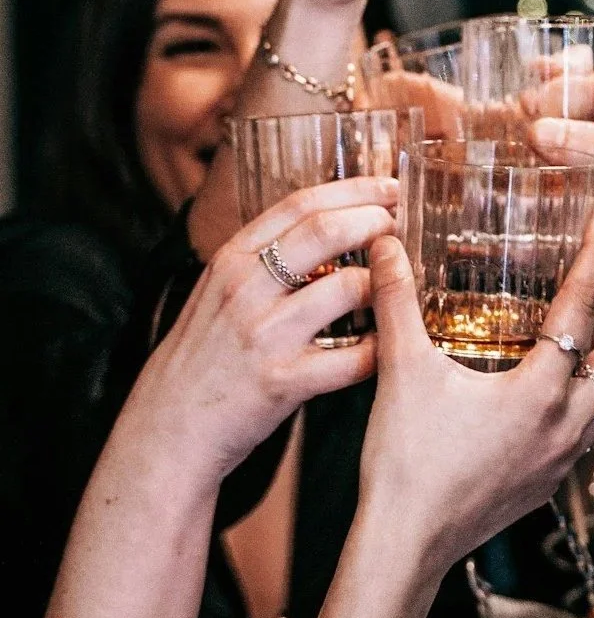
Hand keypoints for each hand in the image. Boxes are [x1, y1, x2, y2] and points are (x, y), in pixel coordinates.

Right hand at [115, 177, 396, 485]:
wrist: (164, 432)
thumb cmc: (202, 362)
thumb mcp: (216, 296)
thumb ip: (262, 263)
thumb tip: (324, 229)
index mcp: (230, 261)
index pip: (299, 204)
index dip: (354, 189)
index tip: (390, 185)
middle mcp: (244, 289)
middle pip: (326, 231)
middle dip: (377, 220)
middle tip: (404, 225)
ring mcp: (264, 333)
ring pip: (349, 286)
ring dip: (388, 284)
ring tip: (401, 288)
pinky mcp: (283, 380)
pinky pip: (354, 357)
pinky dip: (381, 349)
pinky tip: (390, 346)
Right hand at [356, 199, 593, 579]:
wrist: (404, 548)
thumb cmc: (404, 465)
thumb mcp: (401, 372)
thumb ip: (397, 300)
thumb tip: (387, 243)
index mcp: (540, 391)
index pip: (583, 304)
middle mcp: (566, 424)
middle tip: (592, 282)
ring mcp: (563, 458)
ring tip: (580, 328)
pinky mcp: (551, 482)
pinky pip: (591, 428)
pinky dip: (588, 395)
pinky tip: (553, 386)